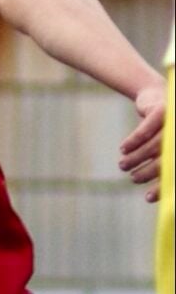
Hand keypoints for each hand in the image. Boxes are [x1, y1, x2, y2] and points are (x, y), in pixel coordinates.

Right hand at [118, 81, 165, 201]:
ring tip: (123, 165)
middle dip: (148, 173)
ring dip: (137, 158)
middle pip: (167, 161)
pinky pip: (145, 131)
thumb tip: (156, 197)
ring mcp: (174, 124)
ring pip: (155, 147)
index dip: (163, 187)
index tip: (147, 198)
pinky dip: (133, 142)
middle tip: (133, 178)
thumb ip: (161, 166)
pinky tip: (123, 149)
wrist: (155, 95)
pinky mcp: (162, 112)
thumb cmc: (159, 129)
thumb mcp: (162, 148)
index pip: (174, 172)